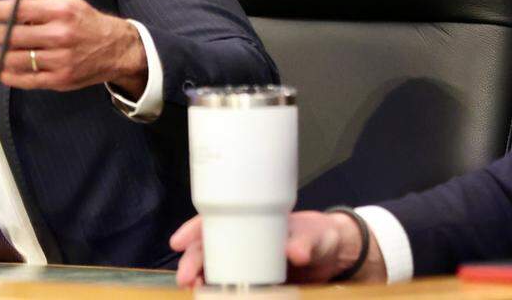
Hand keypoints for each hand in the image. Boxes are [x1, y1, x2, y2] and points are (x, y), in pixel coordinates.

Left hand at [0, 0, 147, 95]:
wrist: (116, 49)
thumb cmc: (85, 20)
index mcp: (60, 11)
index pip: (20, 10)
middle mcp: (60, 35)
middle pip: (16, 35)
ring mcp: (61, 59)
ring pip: (20, 59)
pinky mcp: (61, 79)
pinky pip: (31, 79)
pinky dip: (12, 76)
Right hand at [170, 211, 387, 286]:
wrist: (333, 257)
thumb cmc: (319, 236)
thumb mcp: (314, 235)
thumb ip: (305, 243)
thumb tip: (296, 253)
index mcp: (249, 221)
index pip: (213, 221)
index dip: (193, 231)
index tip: (178, 243)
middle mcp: (242, 241)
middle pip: (207, 248)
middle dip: (193, 262)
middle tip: (186, 279)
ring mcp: (246, 264)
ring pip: (214, 270)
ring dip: (202, 281)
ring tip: (196, 292)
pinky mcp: (256, 284)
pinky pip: (232, 288)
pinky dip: (220, 293)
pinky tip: (212, 297)